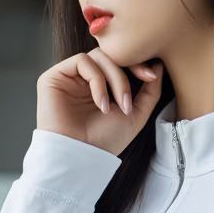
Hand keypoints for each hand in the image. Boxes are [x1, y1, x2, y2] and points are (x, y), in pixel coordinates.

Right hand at [36, 47, 164, 155]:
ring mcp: (69, 76)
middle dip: (127, 72)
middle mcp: (84, 78)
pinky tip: (101, 104)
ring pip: (99, 56)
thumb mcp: (136, 115)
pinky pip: (82, 61)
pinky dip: (97, 81)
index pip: (120, 60)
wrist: (80, 157)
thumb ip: (149, 92)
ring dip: (115, 79)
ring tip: (119, 106)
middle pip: (111, 55)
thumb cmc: (105, 141)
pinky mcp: (54, 76)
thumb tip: (159, 66)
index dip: (137, 64)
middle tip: (131, 99)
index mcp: (101, 85)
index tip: (152, 76)